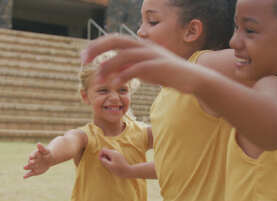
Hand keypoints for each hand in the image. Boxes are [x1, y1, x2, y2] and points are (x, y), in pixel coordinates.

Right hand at [23, 143, 53, 178]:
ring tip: (24, 168)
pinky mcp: (34, 171)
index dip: (32, 156)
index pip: (33, 155)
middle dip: (30, 162)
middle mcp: (32, 160)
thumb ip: (41, 148)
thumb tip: (38, 143)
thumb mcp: (45, 150)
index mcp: (34, 154)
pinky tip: (24, 177)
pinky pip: (30, 173)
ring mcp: (33, 166)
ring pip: (29, 167)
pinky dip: (27, 175)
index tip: (31, 157)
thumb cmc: (47, 153)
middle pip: (31, 162)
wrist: (48, 159)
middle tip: (30, 162)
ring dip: (27, 167)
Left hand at [81, 35, 197, 92]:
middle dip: (98, 48)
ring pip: (125, 55)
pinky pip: (137, 68)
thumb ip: (129, 68)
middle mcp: (145, 46)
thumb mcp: (145, 70)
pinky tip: (114, 84)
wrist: (193, 79)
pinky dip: (124, 75)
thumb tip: (111, 71)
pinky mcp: (159, 66)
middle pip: (116, 41)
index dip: (98, 45)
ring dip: (108, 66)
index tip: (84, 56)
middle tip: (83, 59)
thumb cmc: (168, 74)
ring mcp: (152, 55)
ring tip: (98, 78)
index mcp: (140, 45)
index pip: (115, 39)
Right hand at [99, 148, 131, 177]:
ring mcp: (118, 154)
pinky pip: (113, 156)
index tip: (100, 160)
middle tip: (104, 163)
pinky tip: (112, 165)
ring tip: (108, 165)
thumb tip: (101, 158)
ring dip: (107, 158)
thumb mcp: (109, 166)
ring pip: (110, 154)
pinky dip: (111, 159)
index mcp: (112, 153)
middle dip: (104, 156)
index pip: (103, 150)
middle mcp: (115, 152)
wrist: (128, 171)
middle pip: (106, 151)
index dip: (100, 154)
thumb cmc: (119, 169)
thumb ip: (104, 161)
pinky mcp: (120, 157)